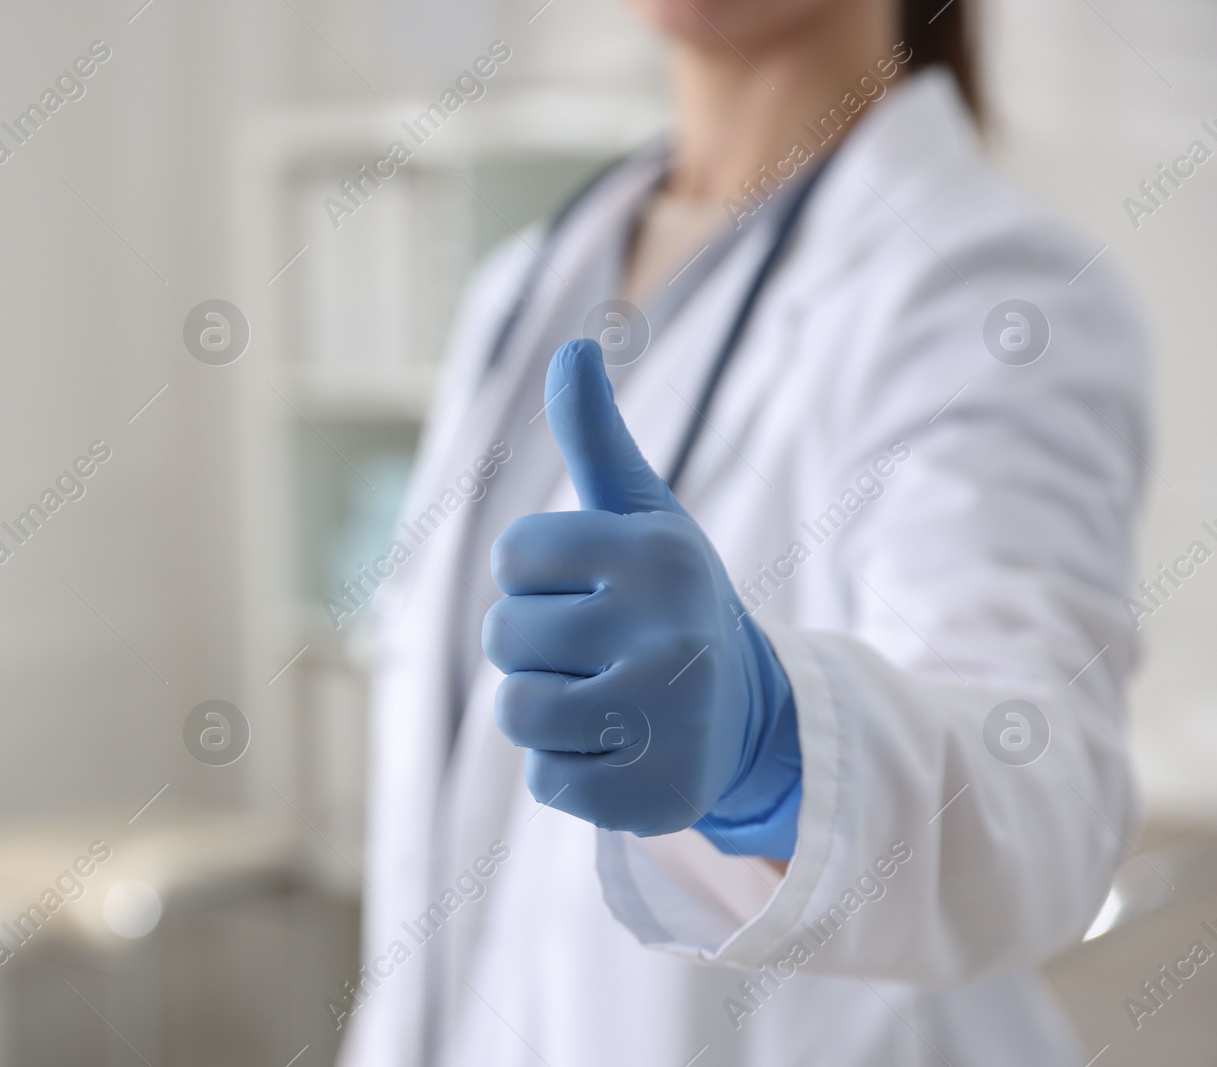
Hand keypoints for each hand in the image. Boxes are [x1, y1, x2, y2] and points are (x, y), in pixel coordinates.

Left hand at [483, 339, 801, 855]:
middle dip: (536, 647)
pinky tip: (624, 752)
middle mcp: (665, 633)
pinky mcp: (653, 797)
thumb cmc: (670, 600)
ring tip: (604, 700)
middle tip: (599, 651)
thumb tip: (574, 348)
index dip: (534, 579)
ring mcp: (663, 721)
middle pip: (505, 639)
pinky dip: (571, 772)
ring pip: (518, 713)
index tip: (587, 588)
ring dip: (545, 711)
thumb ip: (597, 437)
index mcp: (653, 553)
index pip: (512, 559)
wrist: (751, 714)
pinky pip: (546, 782)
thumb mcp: (643, 513)